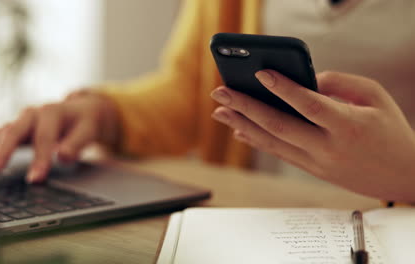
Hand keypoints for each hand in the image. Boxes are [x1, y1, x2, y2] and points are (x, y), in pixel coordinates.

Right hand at [0, 90, 118, 182]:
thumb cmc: (84, 122)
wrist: (81, 111)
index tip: (35, 179)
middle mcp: (33, 114)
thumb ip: (77, 144)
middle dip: (4, 151)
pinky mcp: (12, 127)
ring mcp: (20, 120)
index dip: (40, 158)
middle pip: (15, 130)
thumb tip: (64, 157)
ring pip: (0, 132)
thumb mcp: (88, 130)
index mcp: (53, 112)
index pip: (44, 137)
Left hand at [210, 70, 414, 202]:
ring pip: (272, 143)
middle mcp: (328, 147)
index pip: (310, 105)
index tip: (260, 73)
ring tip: (220, 111)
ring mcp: (317, 163)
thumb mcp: (376, 97)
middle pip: (279, 126)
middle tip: (221, 92)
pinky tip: (240, 130)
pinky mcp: (312, 170)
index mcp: (348, 126)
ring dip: (242, 125)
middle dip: (245, 107)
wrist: (403, 176)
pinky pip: (279, 153)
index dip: (284, 88)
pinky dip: (257, 140)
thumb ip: (341, 83)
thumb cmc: (391, 131)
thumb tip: (307, 79)